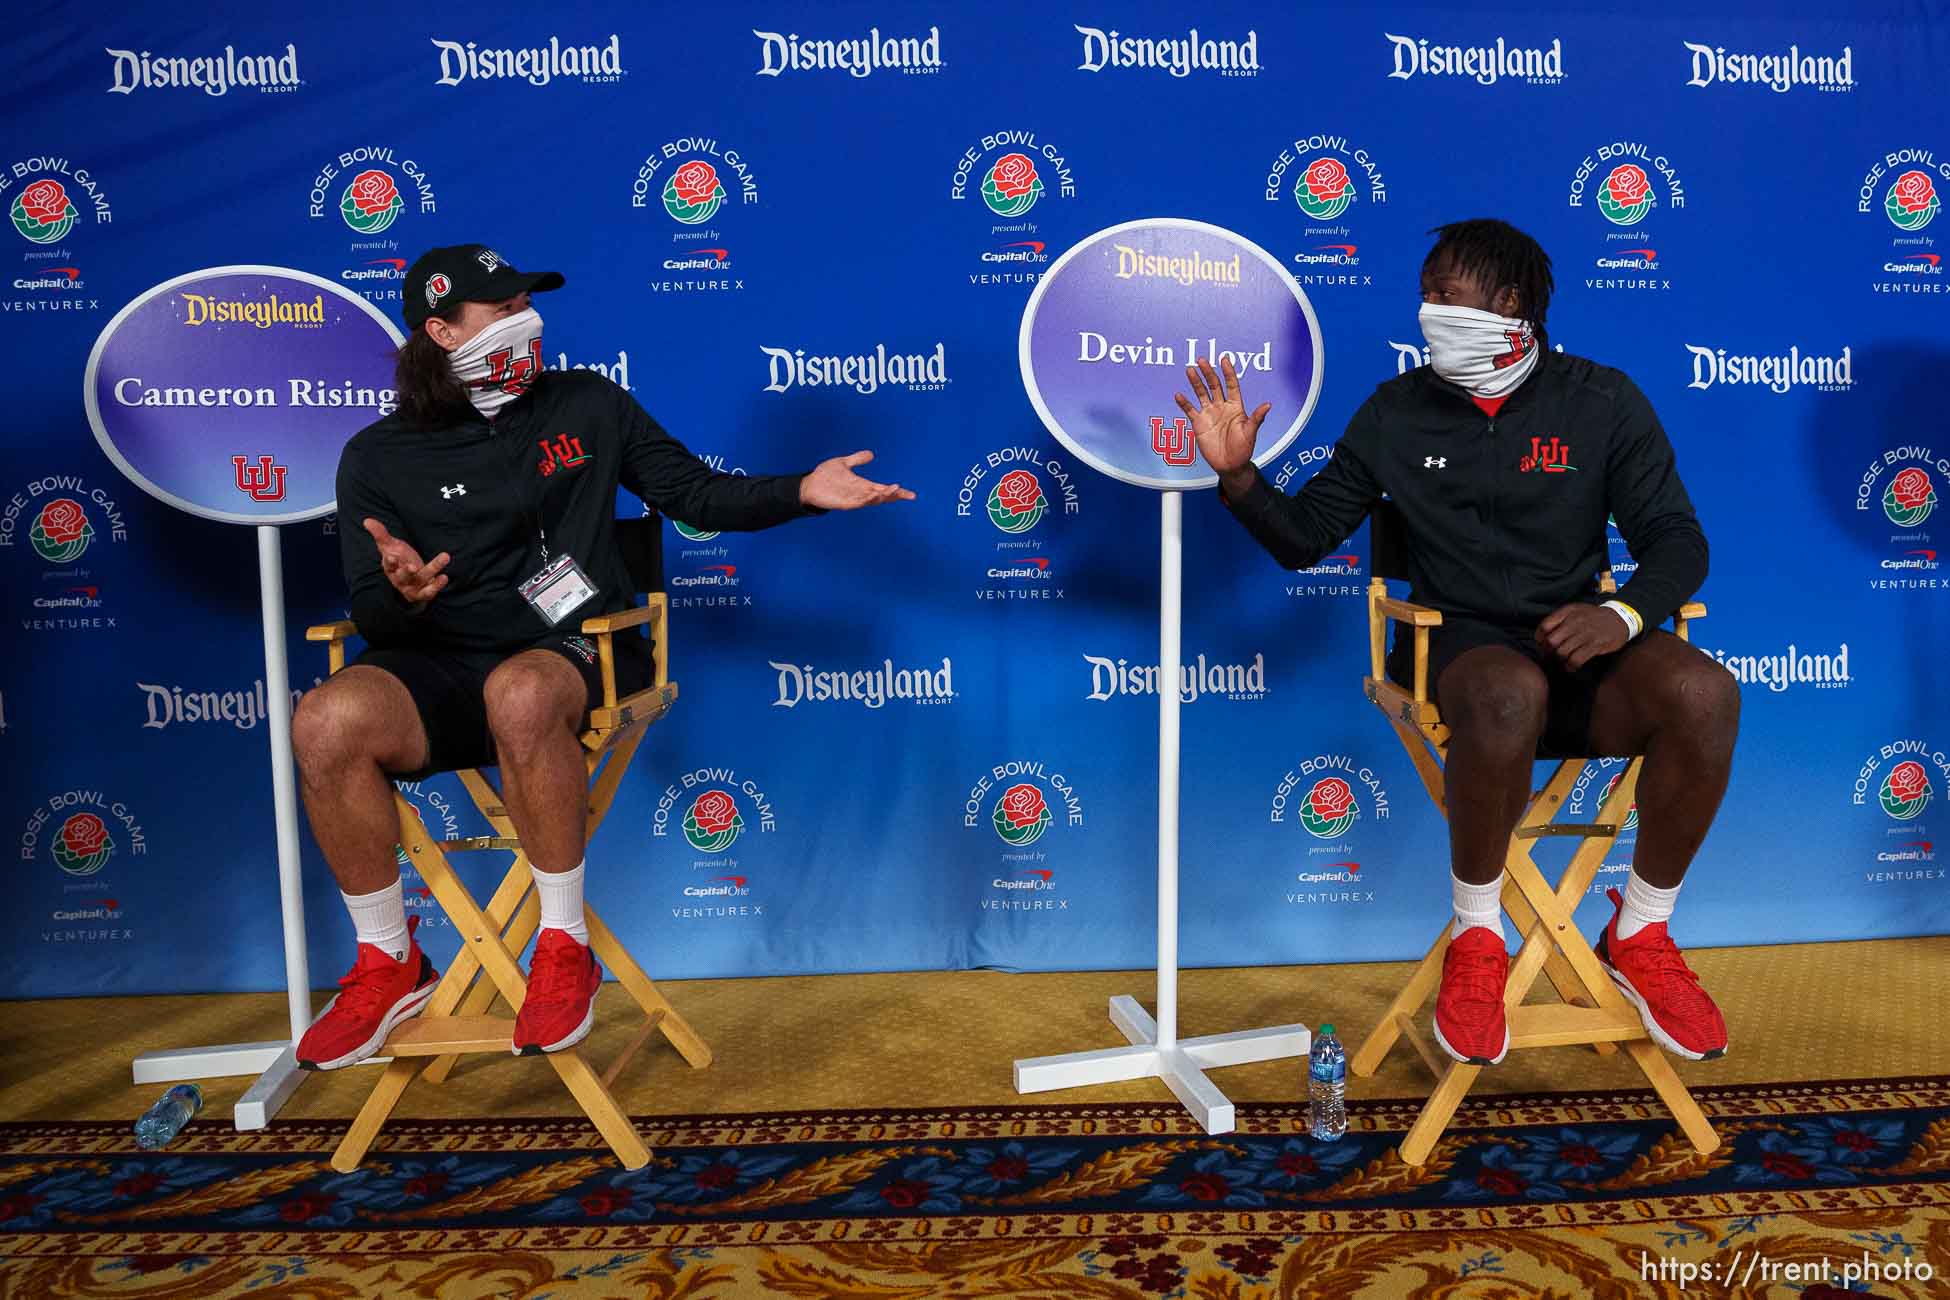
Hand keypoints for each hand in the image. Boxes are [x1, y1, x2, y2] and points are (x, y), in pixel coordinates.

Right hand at [363, 518, 448, 608]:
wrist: (410, 577)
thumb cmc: (398, 558)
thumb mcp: (389, 546)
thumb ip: (380, 534)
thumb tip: (367, 520)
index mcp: (390, 568)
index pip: (388, 566)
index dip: (389, 562)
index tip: (391, 557)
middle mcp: (400, 579)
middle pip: (403, 576)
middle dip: (407, 572)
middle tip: (413, 567)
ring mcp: (412, 587)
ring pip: (421, 579)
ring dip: (433, 569)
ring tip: (445, 556)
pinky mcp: (423, 592)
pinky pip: (429, 592)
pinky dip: (437, 585)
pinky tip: (444, 576)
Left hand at [800, 450, 915, 509]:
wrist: (808, 484)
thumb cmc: (825, 476)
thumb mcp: (843, 463)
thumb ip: (857, 460)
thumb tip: (871, 454)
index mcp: (862, 485)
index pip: (883, 489)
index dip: (897, 492)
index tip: (911, 494)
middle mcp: (860, 493)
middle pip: (881, 496)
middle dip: (893, 495)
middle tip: (906, 493)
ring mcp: (852, 499)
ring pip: (871, 500)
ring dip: (882, 496)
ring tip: (892, 490)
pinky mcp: (843, 503)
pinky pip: (857, 502)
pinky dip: (866, 499)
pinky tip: (873, 494)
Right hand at [1175, 355, 1270, 495]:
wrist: (1230, 465)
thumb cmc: (1243, 449)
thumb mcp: (1251, 432)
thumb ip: (1257, 418)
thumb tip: (1268, 404)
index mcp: (1236, 406)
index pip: (1231, 385)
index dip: (1228, 372)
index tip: (1224, 359)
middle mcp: (1222, 407)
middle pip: (1214, 385)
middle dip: (1208, 372)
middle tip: (1202, 360)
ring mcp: (1209, 414)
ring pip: (1201, 393)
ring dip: (1195, 382)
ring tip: (1190, 370)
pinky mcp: (1199, 423)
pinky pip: (1190, 410)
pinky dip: (1184, 403)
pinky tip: (1179, 395)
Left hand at [1537, 603, 1628, 670]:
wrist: (1620, 618)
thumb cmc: (1593, 617)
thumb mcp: (1575, 610)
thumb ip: (1558, 618)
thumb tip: (1542, 635)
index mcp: (1568, 612)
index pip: (1544, 626)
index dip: (1540, 638)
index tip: (1543, 644)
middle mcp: (1575, 622)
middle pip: (1551, 642)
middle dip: (1548, 651)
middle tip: (1551, 655)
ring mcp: (1585, 634)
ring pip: (1562, 652)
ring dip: (1560, 659)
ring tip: (1563, 660)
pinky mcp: (1595, 645)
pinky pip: (1576, 660)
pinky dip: (1570, 666)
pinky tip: (1571, 666)